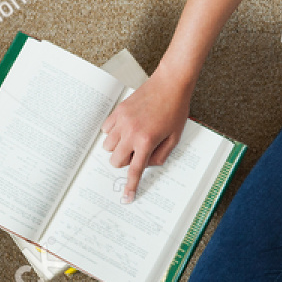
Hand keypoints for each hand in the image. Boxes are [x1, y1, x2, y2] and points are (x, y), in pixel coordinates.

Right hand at [99, 69, 192, 201]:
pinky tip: (125, 128)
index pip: (135, 170)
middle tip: (137, 152)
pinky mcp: (118, 111)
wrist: (170, 84)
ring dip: (118, 148)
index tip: (127, 198)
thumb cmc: (175, 110)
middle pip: (116, 160)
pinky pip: (106, 130)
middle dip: (125, 162)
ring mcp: (122, 121)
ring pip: (108, 146)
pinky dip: (113, 133)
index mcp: (147, 141)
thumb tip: (147, 165)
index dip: (131, 186)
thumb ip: (160, 155)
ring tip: (132, 138)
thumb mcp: (175, 138)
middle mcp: (131, 132)